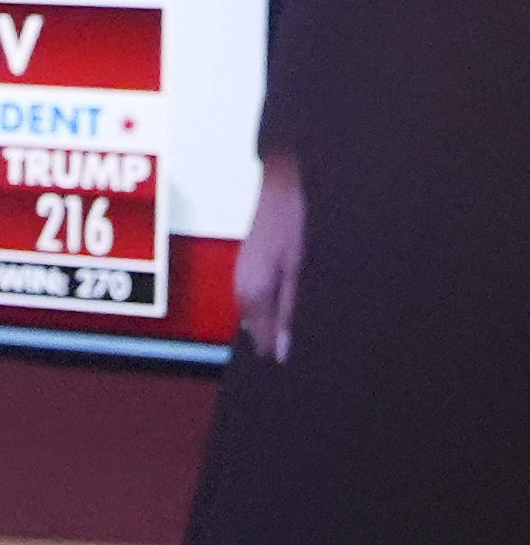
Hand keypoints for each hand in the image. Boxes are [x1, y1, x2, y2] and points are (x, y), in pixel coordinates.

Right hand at [236, 151, 301, 361]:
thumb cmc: (294, 220)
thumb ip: (289, 309)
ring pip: (256, 313)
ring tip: (298, 325)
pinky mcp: (250, 265)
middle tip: (303, 342)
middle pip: (257, 328)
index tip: (299, 361)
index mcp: (252, 292)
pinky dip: (272, 304)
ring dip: (275, 320)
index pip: (263, 338)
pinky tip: (289, 301)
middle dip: (277, 336)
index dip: (281, 350)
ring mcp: (243, 275)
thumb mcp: (299, 270)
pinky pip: (257, 297)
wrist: (283, 183)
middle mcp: (242, 287)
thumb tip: (283, 349)